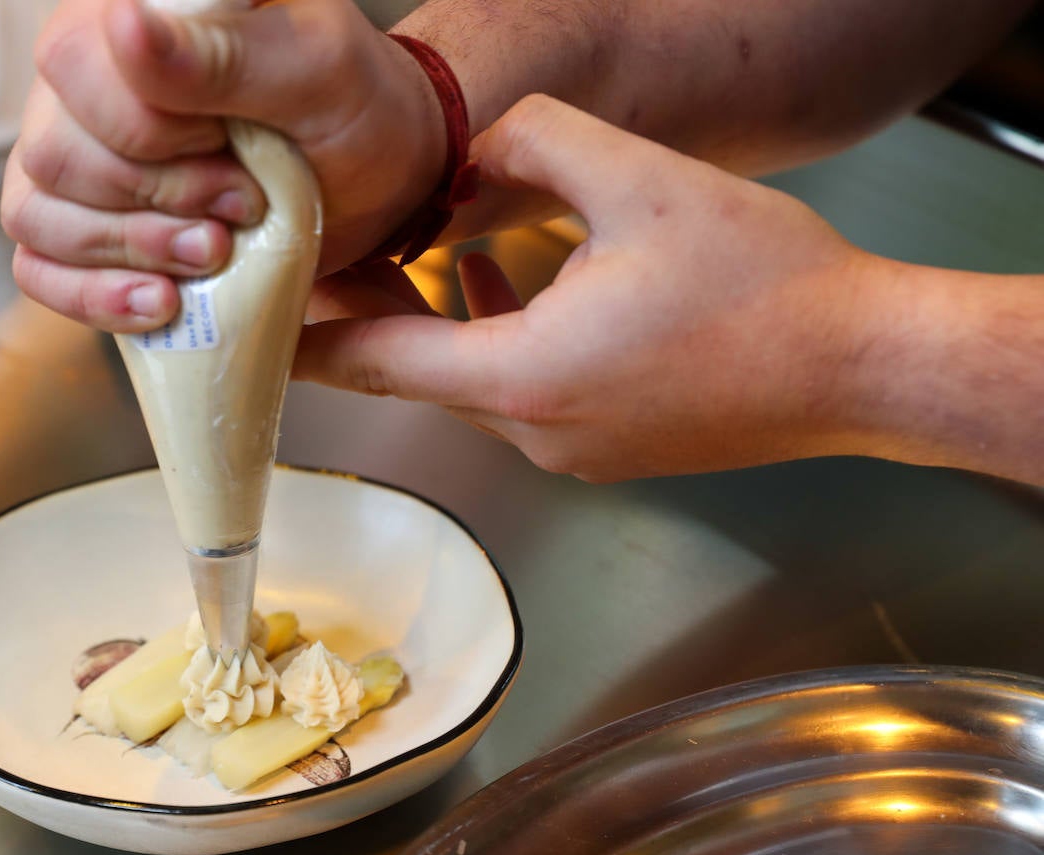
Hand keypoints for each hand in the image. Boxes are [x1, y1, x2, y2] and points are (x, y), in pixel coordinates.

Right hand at [1, 0, 444, 332]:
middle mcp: (85, 87)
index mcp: (128, 20)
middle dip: (156, 200)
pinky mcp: (88, 231)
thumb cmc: (353, 111)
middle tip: (242, 206)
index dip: (150, 133)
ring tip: (217, 253)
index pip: (74, 72)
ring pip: (37, 219)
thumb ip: (217, 54)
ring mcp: (78, 162)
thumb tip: (122, 24)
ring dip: (135, 252)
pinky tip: (163, 303)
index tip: (230, 146)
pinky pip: (38, 272)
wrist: (380, 181)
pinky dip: (96, 298)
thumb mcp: (312, 72)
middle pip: (53, 157)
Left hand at [294, 94, 891, 481]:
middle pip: (418, 373)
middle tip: (332, 263)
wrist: (862, 366)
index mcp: (523, 378)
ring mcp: (573, 452)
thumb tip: (479, 145)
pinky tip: (510, 281)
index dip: (307, 340)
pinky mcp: (610, 448)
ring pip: (472, 381)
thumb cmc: (765, 286)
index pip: (375, 361)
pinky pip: (522, 394)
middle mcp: (535, 432)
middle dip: (372, 317)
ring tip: (426, 254)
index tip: (252, 333)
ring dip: (441, 323)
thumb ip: (535, 142)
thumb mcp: (638, 179)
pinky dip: (498, 341)